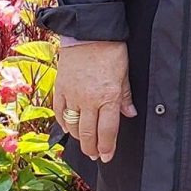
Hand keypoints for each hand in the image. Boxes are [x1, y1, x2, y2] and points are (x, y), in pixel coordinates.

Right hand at [53, 42, 135, 162]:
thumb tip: (130, 113)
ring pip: (74, 127)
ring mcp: (72, 96)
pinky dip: (65, 124)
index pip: (108, 130)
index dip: (108, 147)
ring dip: (80, 139)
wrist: (89, 33)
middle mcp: (89, 100)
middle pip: (89, 134)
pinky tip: (70, 129)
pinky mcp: (60, 90)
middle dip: (93, 149)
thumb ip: (126, 96)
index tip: (107, 156)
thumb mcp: (125, 72)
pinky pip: (60, 113)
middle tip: (96, 157)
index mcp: (109, 96)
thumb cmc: (111, 50)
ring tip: (86, 145)